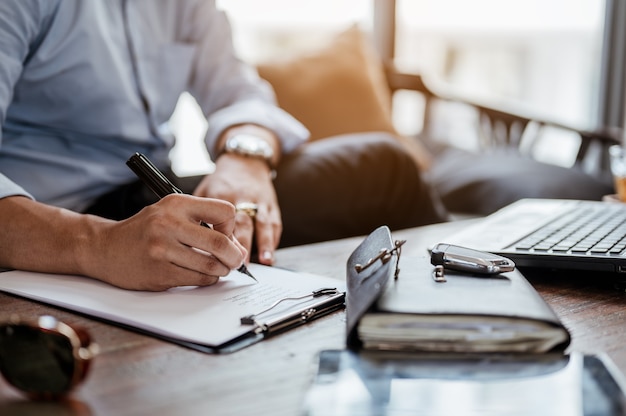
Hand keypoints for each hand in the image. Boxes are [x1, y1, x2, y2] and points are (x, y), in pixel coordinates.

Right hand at [90, 194, 247, 290]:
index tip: (225, 235)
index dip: (231, 227)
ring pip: (211, 265)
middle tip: (235, 260)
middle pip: (221, 242)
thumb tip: (238, 248)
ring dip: (221, 270)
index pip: (225, 212)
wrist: (104, 248)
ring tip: (217, 268)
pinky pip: (197, 279)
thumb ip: (204, 224)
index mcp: (176, 203)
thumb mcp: (171, 214)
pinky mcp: (159, 272)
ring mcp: (162, 249)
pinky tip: (200, 274)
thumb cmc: (144, 231)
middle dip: (234, 256)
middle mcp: (169, 223)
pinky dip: (206, 279)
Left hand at [193, 154, 280, 264]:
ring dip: (265, 243)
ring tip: (265, 261)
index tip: (218, 255)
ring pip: (263, 223)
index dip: (220, 238)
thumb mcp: (204, 192)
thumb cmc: (221, 181)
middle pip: (244, 222)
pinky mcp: (271, 204)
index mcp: (221, 195)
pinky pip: (275, 222)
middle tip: (240, 264)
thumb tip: (192, 244)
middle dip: (243, 244)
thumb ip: (199, 216)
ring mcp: (259, 200)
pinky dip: (274, 239)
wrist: (244, 162)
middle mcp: (242, 197)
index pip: (220, 219)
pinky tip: (270, 254)